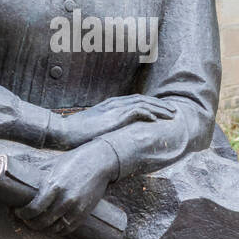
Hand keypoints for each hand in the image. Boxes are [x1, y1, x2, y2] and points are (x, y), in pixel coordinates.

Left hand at [16, 140, 118, 236]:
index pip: (34, 208)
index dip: (22, 214)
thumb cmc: (74, 160)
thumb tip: (18, 174)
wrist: (100, 161)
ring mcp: (76, 208)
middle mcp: (65, 199)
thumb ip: (37, 171)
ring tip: (37, 224)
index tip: (18, 212)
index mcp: (54, 186)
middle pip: (42, 221)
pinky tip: (51, 227)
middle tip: (25, 220)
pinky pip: (68, 229)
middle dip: (30, 223)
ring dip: (43, 229)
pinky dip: (58, 231)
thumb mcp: (53, 163)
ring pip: (54, 228)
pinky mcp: (84, 213)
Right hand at [48, 94, 176, 148]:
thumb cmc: (75, 134)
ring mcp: (114, 109)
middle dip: (160, 104)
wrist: (64, 132)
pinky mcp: (114, 116)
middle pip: (143, 100)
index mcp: (111, 105)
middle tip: (174, 110)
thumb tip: (114, 138)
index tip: (162, 110)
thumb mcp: (95, 129)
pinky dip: (148, 114)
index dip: (151, 104)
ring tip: (172, 115)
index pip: (136, 101)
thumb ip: (106, 130)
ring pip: (144, 104)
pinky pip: (137, 111)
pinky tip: (157, 120)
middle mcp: (115, 104)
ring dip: (160, 109)